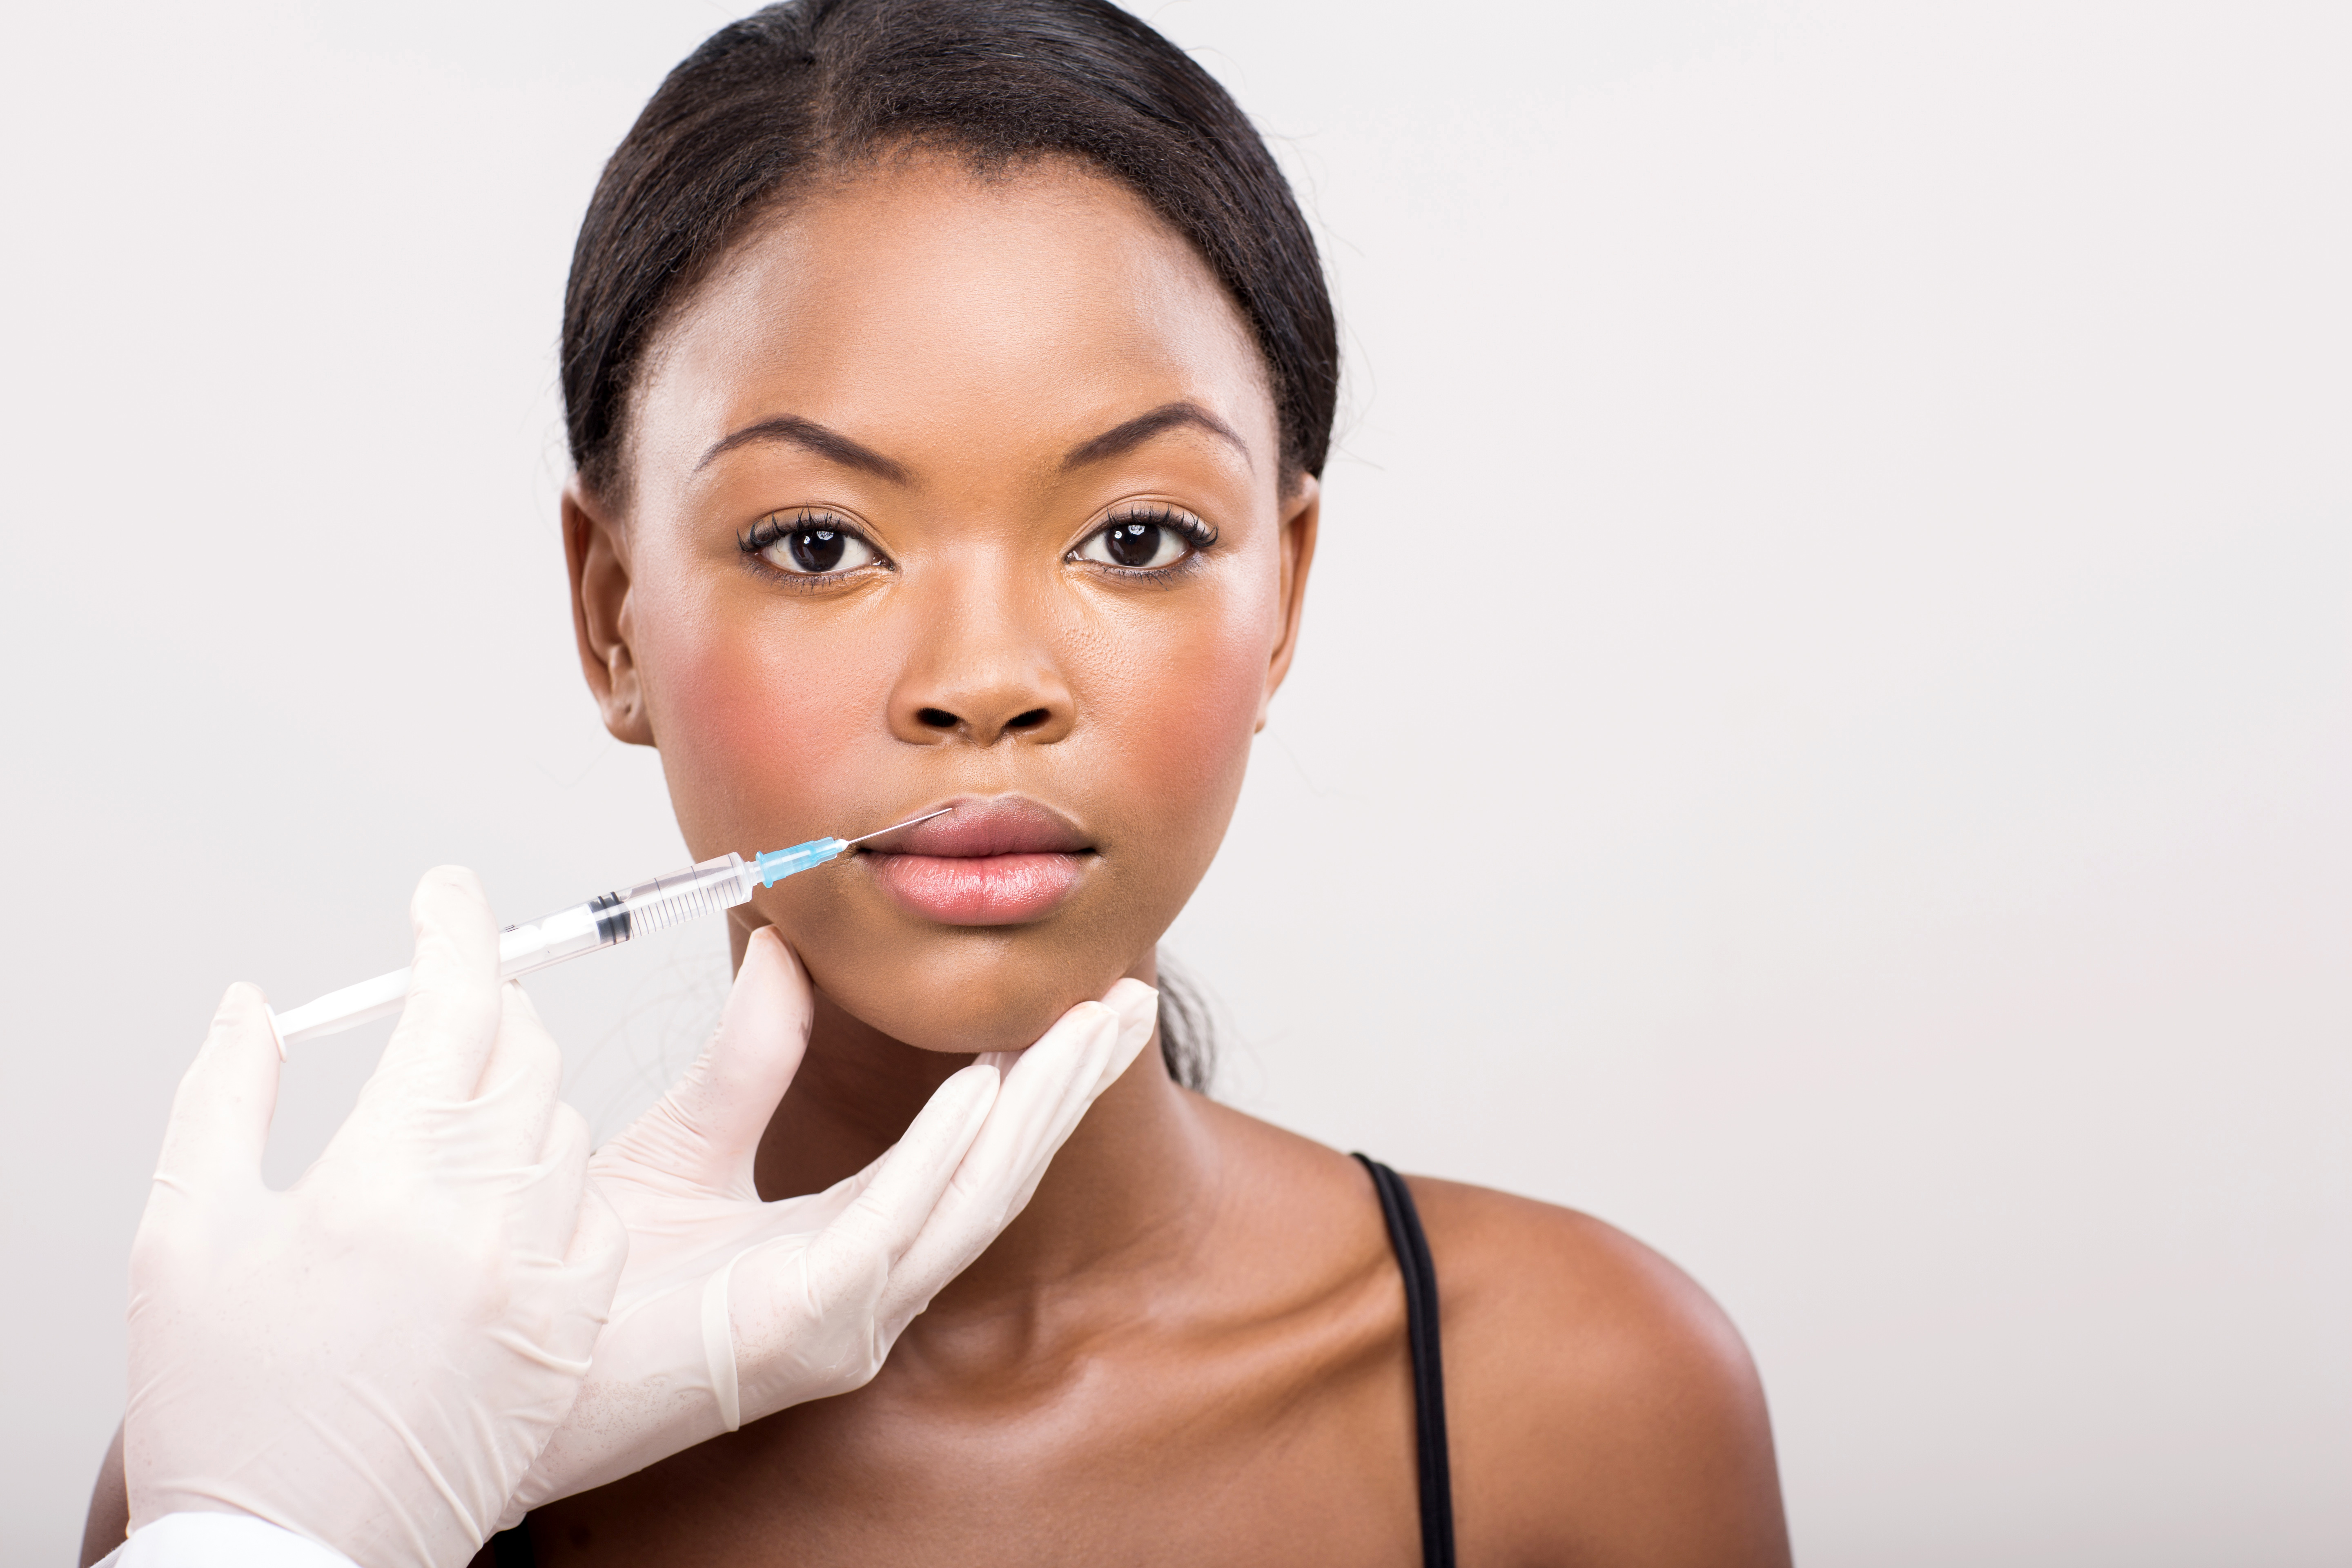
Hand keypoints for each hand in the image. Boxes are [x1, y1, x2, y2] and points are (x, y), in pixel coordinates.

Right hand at [124, 869, 627, 1567]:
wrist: (282, 1552)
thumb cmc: (223, 1405)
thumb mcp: (184, 1233)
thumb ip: (226, 1097)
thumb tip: (258, 1005)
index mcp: (382, 1178)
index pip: (452, 1003)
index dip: (455, 928)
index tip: (447, 894)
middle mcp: (479, 1220)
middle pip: (526, 1055)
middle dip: (488, 1016)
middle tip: (445, 1020)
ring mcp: (537, 1281)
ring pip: (565, 1131)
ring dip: (520, 1108)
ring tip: (455, 1136)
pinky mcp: (571, 1337)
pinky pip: (596, 1222)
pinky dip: (558, 1198)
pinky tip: (502, 1220)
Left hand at [497, 928, 1155, 1520]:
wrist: (501, 1355)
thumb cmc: (589, 1275)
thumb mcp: (685, 1137)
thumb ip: (749, 1054)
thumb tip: (782, 950)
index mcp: (846, 1248)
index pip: (970, 1158)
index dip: (1034, 1084)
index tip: (1083, 1011)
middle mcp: (866, 1289)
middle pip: (998, 1175)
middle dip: (1069, 1088)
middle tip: (1129, 1005)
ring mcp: (846, 1316)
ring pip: (973, 1200)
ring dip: (1037, 1110)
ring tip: (1085, 1030)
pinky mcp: (807, 1324)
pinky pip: (895, 1226)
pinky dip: (943, 1154)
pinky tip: (983, 1091)